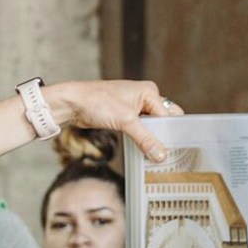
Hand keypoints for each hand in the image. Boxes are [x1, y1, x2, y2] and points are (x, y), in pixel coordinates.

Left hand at [43, 80, 179, 161]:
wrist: (72, 103)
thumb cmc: (96, 102)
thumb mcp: (125, 121)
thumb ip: (145, 139)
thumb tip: (160, 155)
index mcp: (149, 92)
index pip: (169, 116)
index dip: (171, 133)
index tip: (175, 150)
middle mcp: (145, 97)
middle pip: (164, 120)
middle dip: (165, 136)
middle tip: (169, 154)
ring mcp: (135, 107)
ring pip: (153, 126)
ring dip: (154, 139)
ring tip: (158, 156)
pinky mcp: (126, 116)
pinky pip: (142, 129)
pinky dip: (144, 139)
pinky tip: (146, 151)